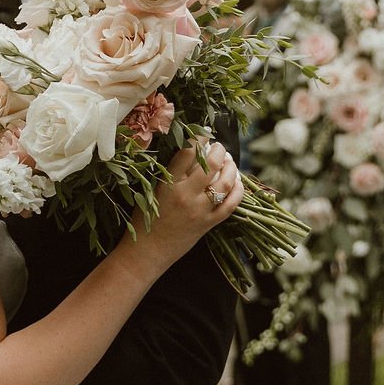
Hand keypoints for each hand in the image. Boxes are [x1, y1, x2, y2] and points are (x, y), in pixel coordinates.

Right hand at [135, 142, 241, 262]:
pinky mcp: (209, 223)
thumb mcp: (151, 190)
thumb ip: (169, 173)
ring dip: (231, 168)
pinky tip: (238, 182)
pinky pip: (231, 204)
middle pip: (211, 164)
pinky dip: (238, 191)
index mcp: (168, 184)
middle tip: (218, 146)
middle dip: (219, 150)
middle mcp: (186, 195)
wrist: (147, 250)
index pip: (188, 152)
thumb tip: (189, 151)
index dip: (198, 138)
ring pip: (226, 183)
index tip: (203, 134)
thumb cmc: (145, 220)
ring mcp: (200, 210)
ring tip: (229, 161)